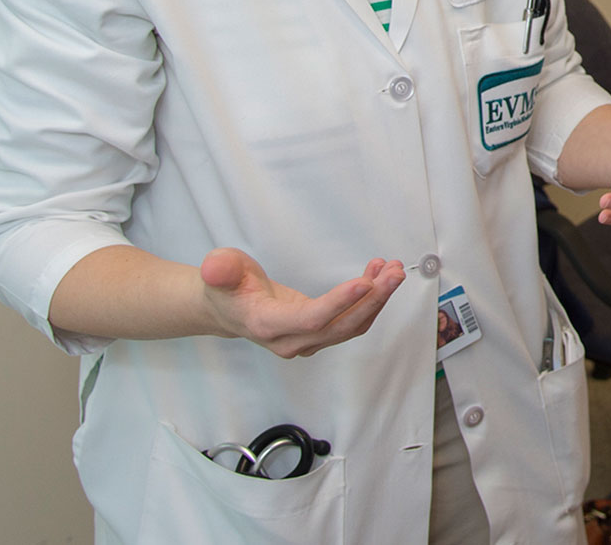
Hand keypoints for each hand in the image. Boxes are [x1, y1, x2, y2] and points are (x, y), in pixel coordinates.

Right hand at [198, 248, 406, 357]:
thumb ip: (221, 269)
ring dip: (377, 299)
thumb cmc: (226, 287)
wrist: (226, 308)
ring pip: (351, 325)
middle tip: (394, 272)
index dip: (339, 302)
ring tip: (393, 270)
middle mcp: (291, 340)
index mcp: (268, 325)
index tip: (365, 282)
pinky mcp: (319, 334)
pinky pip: (351, 320)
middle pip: (341, 326)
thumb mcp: (220, 270)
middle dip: (372, 300)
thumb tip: (215, 268)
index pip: (311, 319)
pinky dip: (369, 300)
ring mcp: (308, 341)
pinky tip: (378, 275)